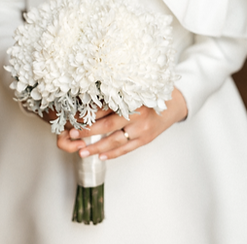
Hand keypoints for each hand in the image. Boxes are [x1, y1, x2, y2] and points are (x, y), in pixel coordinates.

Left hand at [56, 87, 187, 160]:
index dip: (88, 114)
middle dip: (88, 132)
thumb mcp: (134, 89)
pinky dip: (113, 154)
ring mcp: (142, 129)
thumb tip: (90, 100)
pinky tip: (101, 157)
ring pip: (115, 141)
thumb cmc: (150, 94)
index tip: (73, 117)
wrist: (174, 104)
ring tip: (82, 152)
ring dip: (97, 147)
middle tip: (72, 135)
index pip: (105, 108)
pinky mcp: (146, 139)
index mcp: (131, 99)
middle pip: (107, 125)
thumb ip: (116, 94)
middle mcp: (137, 114)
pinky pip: (127, 149)